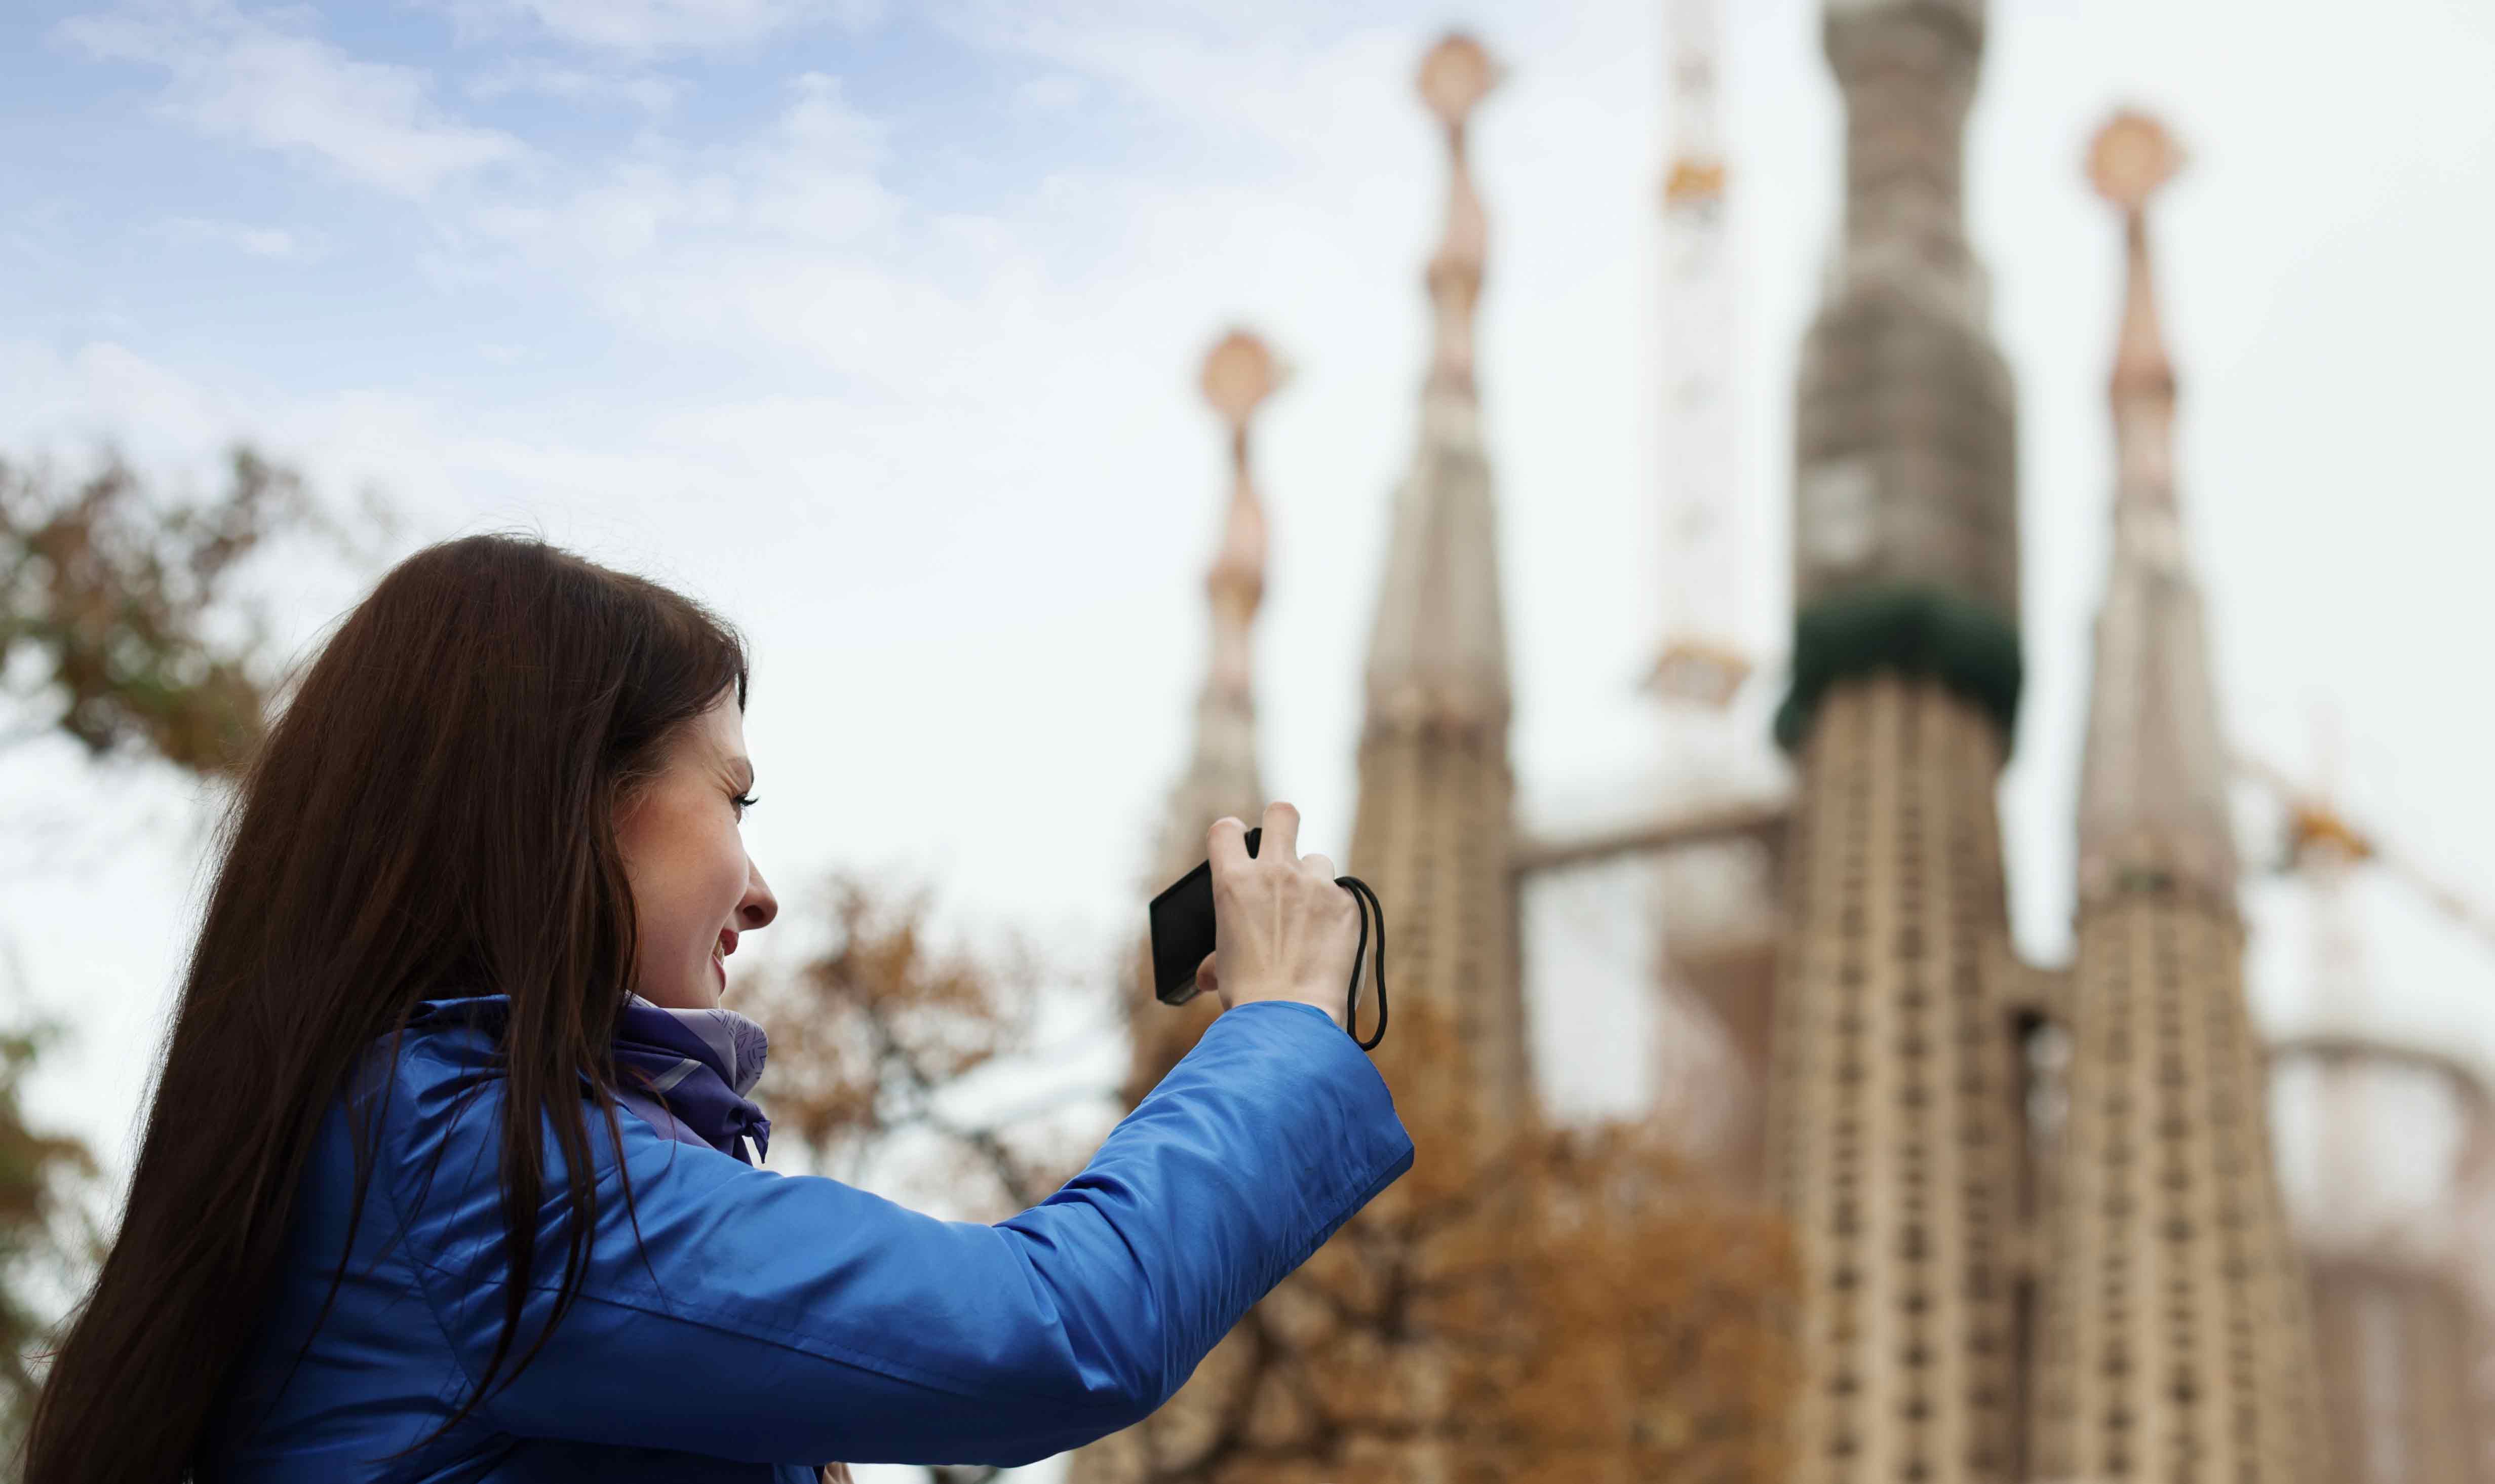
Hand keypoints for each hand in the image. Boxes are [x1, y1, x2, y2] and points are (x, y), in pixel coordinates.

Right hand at [1192, 802, 1357, 1027]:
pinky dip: (1336, 912)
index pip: (1226, 830)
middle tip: (1284, 845)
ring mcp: (1314, 885)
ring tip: (1310, 919)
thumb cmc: (1250, 996)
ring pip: (1317, 860)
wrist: (1291, 1017)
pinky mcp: (1346, 904)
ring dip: (1313, 882)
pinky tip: (1329, 940)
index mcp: (1234, 882)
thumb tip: (1206, 974)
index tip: (1239, 846)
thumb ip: (1216, 956)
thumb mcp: (1222, 968)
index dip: (1231, 834)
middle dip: (1282, 822)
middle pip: (1282, 813)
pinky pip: (1342, 895)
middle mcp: (1275, 873)